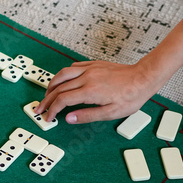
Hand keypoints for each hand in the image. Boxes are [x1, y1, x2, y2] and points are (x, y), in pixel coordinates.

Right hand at [35, 61, 155, 123]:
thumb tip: (69, 118)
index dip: (52, 110)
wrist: (143, 77)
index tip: (48, 117)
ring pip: (63, 74)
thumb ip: (87, 115)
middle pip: (59, 88)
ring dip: (52, 84)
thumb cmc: (130, 96)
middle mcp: (86, 78)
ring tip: (47, 94)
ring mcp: (89, 69)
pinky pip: (73, 67)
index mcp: (90, 91)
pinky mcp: (94, 64)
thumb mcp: (111, 113)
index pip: (63, 100)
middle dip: (47, 99)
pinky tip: (63, 81)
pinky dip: (64, 74)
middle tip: (40, 109)